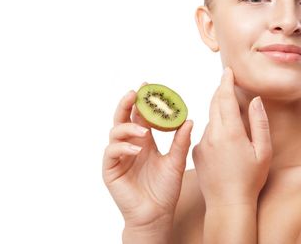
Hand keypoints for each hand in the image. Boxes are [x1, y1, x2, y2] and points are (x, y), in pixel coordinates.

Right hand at [102, 86, 193, 230]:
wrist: (158, 215)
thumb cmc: (166, 190)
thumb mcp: (176, 162)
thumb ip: (180, 142)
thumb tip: (189, 120)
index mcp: (144, 141)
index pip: (140, 116)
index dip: (142, 101)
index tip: (148, 86)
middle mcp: (129, 145)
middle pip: (122, 119)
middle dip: (126, 104)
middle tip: (135, 93)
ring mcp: (119, 157)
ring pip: (115, 132)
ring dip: (128, 127)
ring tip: (144, 131)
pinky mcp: (111, 170)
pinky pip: (112, 152)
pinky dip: (123, 147)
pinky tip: (136, 148)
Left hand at [192, 67, 271, 207]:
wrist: (228, 204)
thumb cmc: (251, 179)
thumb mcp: (263, 151)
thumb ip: (259, 122)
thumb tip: (254, 100)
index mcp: (230, 132)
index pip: (224, 97)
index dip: (226, 81)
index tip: (227, 70)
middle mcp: (212, 134)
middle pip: (214, 103)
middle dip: (220, 91)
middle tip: (227, 81)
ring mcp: (201, 143)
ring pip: (211, 119)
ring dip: (219, 113)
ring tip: (231, 116)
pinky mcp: (195, 152)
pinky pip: (206, 134)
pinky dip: (215, 130)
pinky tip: (224, 143)